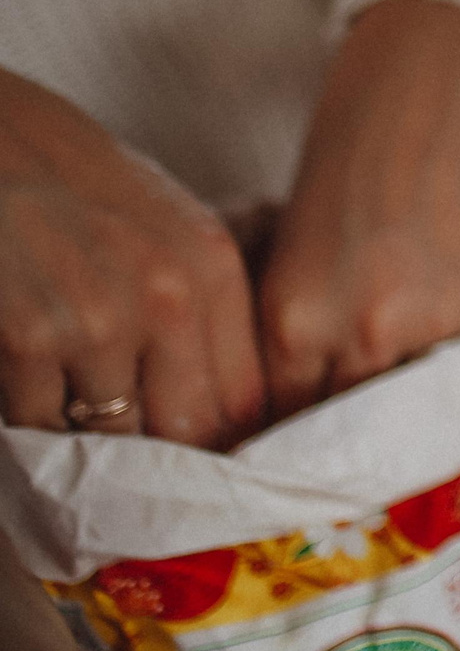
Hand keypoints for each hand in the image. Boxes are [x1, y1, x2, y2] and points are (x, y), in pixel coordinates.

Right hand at [0, 66, 264, 447]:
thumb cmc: (78, 185)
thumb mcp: (168, 230)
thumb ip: (199, 309)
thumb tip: (224, 411)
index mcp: (212, 269)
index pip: (242, 399)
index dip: (222, 442)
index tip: (203, 463)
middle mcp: (168, 297)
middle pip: (185, 431)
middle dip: (160, 456)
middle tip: (139, 466)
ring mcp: (98, 321)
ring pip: (108, 434)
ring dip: (87, 434)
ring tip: (74, 400)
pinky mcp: (31, 339)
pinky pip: (38, 421)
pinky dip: (30, 416)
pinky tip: (26, 376)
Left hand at [258, 0, 459, 418]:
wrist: (423, 99)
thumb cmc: (343, 173)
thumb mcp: (287, 263)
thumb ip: (290, 343)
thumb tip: (283, 423)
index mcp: (291, 320)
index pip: (277, 432)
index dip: (284, 443)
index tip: (291, 450)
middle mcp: (361, 330)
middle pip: (342, 440)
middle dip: (339, 438)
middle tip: (340, 429)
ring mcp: (432, 321)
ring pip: (407, 419)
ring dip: (397, 415)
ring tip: (390, 390)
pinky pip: (458, 378)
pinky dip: (444, 375)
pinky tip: (433, 343)